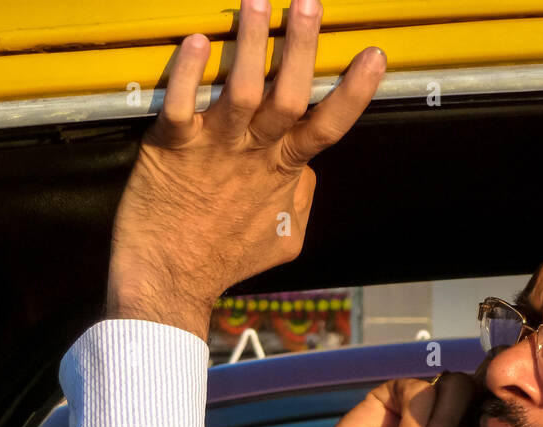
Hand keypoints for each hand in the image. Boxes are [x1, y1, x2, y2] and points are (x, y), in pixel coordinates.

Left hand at [105, 0, 386, 336]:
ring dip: (250, 43)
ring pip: (240, 90)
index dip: (353, 93)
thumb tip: (309, 171)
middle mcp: (252, 154)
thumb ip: (301, 198)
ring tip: (257, 2)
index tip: (374, 55)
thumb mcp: (283, 238)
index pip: (328, 127)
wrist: (167, 283)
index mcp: (282, 171)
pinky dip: (188, 74)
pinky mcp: (169, 149)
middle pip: (288, 96)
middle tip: (308, 4)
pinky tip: (198, 41)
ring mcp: (212, 150)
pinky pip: (180, 106)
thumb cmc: (223, 260)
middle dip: (300, 48)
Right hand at [257, 371, 483, 426]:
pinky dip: (414, 423)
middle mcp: (453, 413)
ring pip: (454, 385)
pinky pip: (417, 389)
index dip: (508, 414)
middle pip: (484, 386)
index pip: (503, 404)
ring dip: (441, 425)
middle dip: (476, 418)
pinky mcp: (394, 394)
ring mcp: (423, 402)